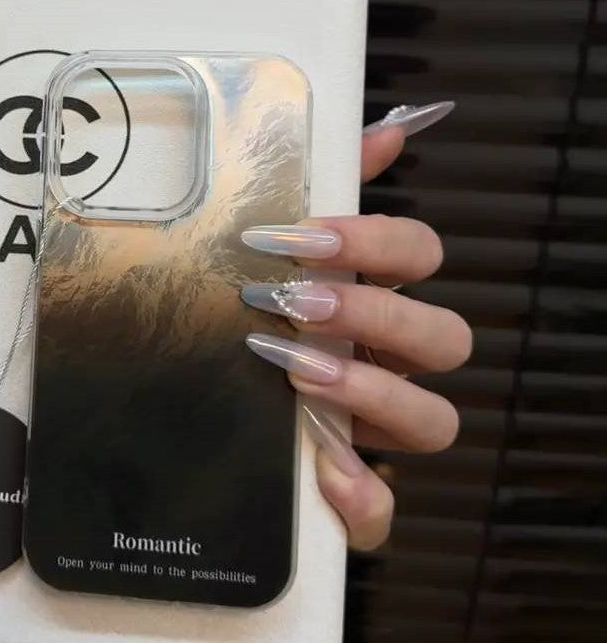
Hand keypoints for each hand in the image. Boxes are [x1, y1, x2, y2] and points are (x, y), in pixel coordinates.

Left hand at [240, 102, 469, 549]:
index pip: (420, 254)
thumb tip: (389, 127)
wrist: (197, 410)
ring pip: (436, 420)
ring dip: (374, 394)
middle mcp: (389, 361)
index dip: (376, 241)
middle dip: (377, 315)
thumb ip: (329, 185)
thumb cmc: (248, 315)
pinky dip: (363, 498)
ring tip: (298, 373)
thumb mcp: (273, 254)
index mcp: (373, 296)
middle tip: (296, 302)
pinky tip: (320, 471)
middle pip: (446, 337)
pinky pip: (384, 515)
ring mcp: (377, 430)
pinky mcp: (352, 494)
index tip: (301, 235)